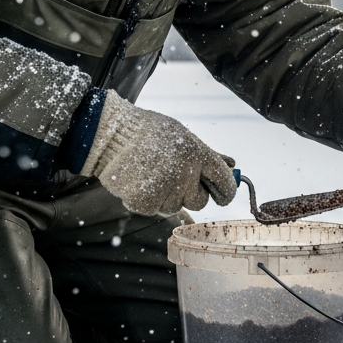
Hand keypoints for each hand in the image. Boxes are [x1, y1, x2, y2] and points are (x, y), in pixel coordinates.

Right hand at [80, 91, 236, 215]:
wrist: (110, 134)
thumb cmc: (148, 133)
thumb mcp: (182, 136)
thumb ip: (207, 154)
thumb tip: (232, 164)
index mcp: (197, 154)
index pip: (225, 182)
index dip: (226, 192)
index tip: (223, 195)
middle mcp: (185, 173)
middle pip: (199, 201)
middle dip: (189, 194)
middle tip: (172, 178)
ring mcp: (165, 189)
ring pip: (175, 207)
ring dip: (165, 196)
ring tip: (150, 174)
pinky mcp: (146, 201)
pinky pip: (154, 209)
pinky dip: (146, 200)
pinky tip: (138, 181)